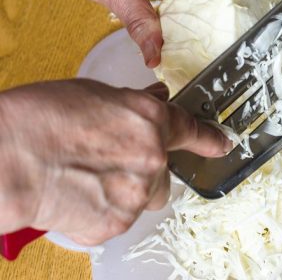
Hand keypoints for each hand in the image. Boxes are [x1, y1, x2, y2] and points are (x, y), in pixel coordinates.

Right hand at [0, 79, 230, 244]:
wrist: (8, 158)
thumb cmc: (42, 119)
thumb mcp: (94, 96)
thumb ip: (133, 105)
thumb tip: (157, 101)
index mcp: (150, 121)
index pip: (191, 131)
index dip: (209, 139)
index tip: (222, 144)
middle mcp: (152, 158)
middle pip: (164, 174)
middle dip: (145, 171)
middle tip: (109, 164)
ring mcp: (136, 194)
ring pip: (144, 199)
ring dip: (127, 192)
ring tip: (89, 180)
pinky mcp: (117, 222)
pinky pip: (119, 217)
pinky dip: (103, 210)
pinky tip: (77, 196)